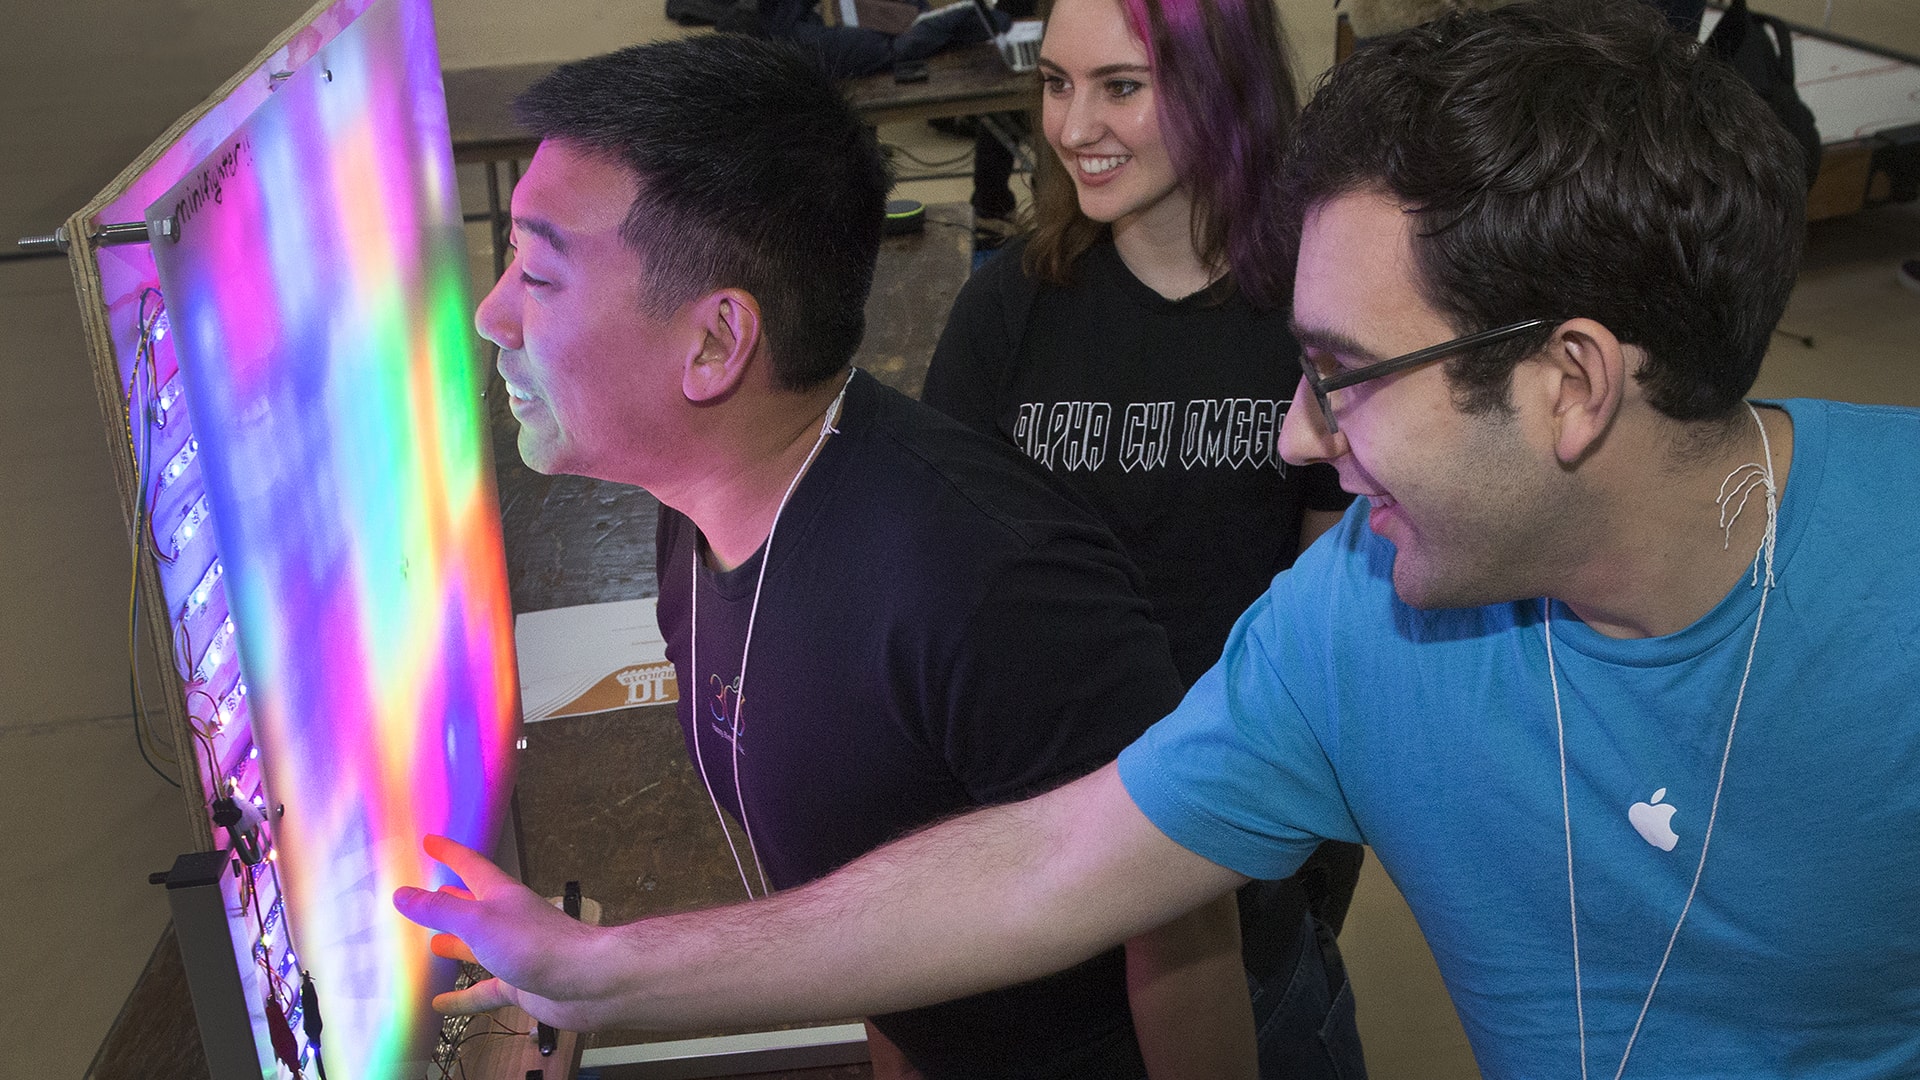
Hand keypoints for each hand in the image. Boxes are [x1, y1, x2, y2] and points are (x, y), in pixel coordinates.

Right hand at [392, 834, 610, 1026]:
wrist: (586, 981)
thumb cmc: (539, 943)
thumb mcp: (478, 921)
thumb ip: (440, 910)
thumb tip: (403, 894)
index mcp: (500, 896)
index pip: (470, 865)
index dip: (450, 853)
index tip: (430, 842)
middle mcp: (507, 921)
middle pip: (473, 906)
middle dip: (451, 899)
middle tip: (428, 895)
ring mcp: (514, 953)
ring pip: (478, 948)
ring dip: (456, 946)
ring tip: (431, 945)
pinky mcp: (520, 984)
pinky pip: (485, 990)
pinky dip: (463, 996)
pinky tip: (441, 1003)